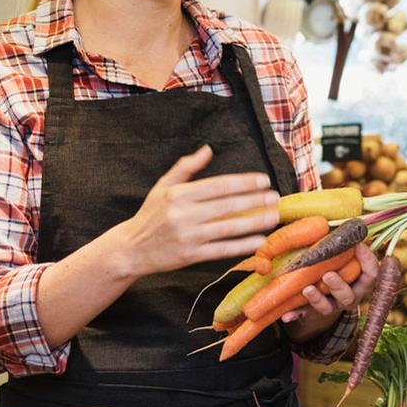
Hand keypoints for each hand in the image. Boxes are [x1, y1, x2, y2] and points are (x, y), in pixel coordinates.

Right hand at [116, 144, 279, 277]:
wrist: (130, 249)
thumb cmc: (150, 215)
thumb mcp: (163, 186)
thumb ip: (186, 167)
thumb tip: (208, 150)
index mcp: (179, 194)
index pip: (218, 185)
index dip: (244, 183)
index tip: (263, 180)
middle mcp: (184, 214)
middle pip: (227, 206)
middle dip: (255, 200)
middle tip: (276, 197)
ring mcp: (188, 236)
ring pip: (228, 228)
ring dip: (255, 222)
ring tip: (273, 216)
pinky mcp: (191, 256)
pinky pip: (222, 250)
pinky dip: (242, 245)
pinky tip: (259, 241)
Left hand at [282, 242, 380, 340]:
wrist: (329, 289)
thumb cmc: (339, 262)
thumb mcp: (345, 254)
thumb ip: (342, 242)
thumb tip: (331, 222)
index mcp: (361, 280)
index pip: (372, 273)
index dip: (368, 260)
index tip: (359, 245)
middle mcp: (350, 295)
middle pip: (349, 296)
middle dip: (338, 286)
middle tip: (328, 274)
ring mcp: (333, 305)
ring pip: (328, 307)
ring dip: (317, 299)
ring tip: (307, 289)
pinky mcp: (315, 311)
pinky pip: (305, 314)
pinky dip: (296, 314)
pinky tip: (286, 315)